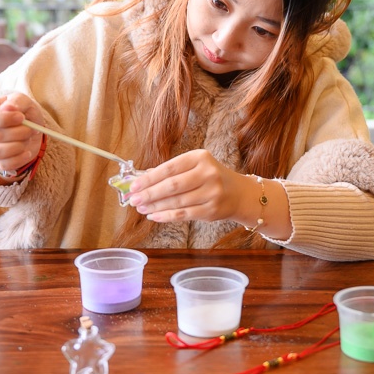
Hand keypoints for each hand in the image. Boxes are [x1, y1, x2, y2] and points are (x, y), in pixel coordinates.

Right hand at [0, 93, 44, 175]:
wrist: (32, 130)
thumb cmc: (24, 113)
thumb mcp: (25, 102)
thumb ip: (17, 101)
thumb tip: (7, 108)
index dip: (4, 118)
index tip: (21, 117)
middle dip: (18, 133)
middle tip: (31, 129)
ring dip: (18, 146)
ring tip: (27, 139)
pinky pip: (3, 165)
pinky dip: (19, 159)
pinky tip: (27, 152)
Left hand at [126, 150, 250, 222]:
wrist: (240, 194)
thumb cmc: (210, 178)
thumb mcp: (195, 167)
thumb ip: (171, 172)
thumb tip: (142, 179)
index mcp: (200, 157)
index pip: (169, 168)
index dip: (149, 178)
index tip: (134, 185)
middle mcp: (208, 173)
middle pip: (172, 185)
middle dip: (149, 193)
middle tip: (134, 199)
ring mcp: (211, 192)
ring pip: (176, 201)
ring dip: (155, 206)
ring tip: (141, 208)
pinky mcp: (211, 210)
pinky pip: (183, 214)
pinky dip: (166, 216)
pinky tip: (154, 216)